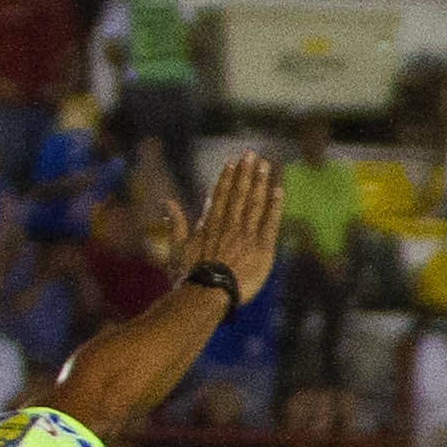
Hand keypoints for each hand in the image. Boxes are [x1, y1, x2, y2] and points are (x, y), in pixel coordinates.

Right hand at [162, 152, 283, 306]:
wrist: (207, 293)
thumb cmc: (189, 276)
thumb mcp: (176, 249)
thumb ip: (175, 224)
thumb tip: (167, 202)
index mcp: (209, 225)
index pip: (220, 195)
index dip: (226, 177)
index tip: (231, 162)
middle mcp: (228, 225)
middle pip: (238, 193)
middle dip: (245, 172)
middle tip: (251, 153)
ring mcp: (245, 235)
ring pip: (254, 203)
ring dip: (260, 182)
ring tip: (265, 164)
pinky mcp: (262, 249)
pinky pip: (270, 223)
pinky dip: (275, 206)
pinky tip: (279, 190)